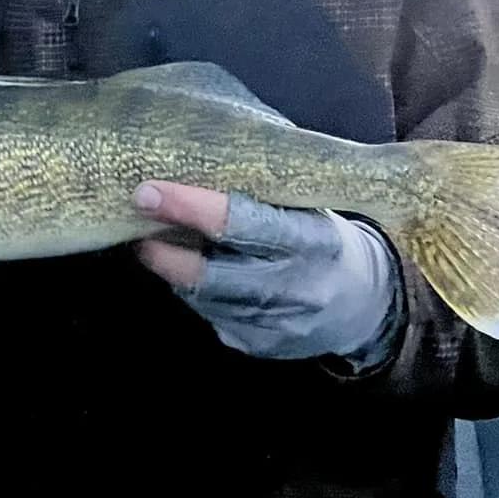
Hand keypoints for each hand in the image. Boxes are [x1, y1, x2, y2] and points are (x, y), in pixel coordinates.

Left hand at [133, 182, 403, 364]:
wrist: (362, 304)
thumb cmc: (323, 238)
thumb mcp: (310, 207)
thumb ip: (264, 190)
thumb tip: (194, 152)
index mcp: (313, 241)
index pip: (244, 224)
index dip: (191, 207)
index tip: (150, 190)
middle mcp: (294, 288)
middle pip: (212, 274)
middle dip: (163, 245)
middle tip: (136, 213)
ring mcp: (274, 325)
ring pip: (202, 296)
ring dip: (170, 264)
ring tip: (153, 235)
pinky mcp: (256, 345)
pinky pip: (209, 314)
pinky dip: (190, 288)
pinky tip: (187, 267)